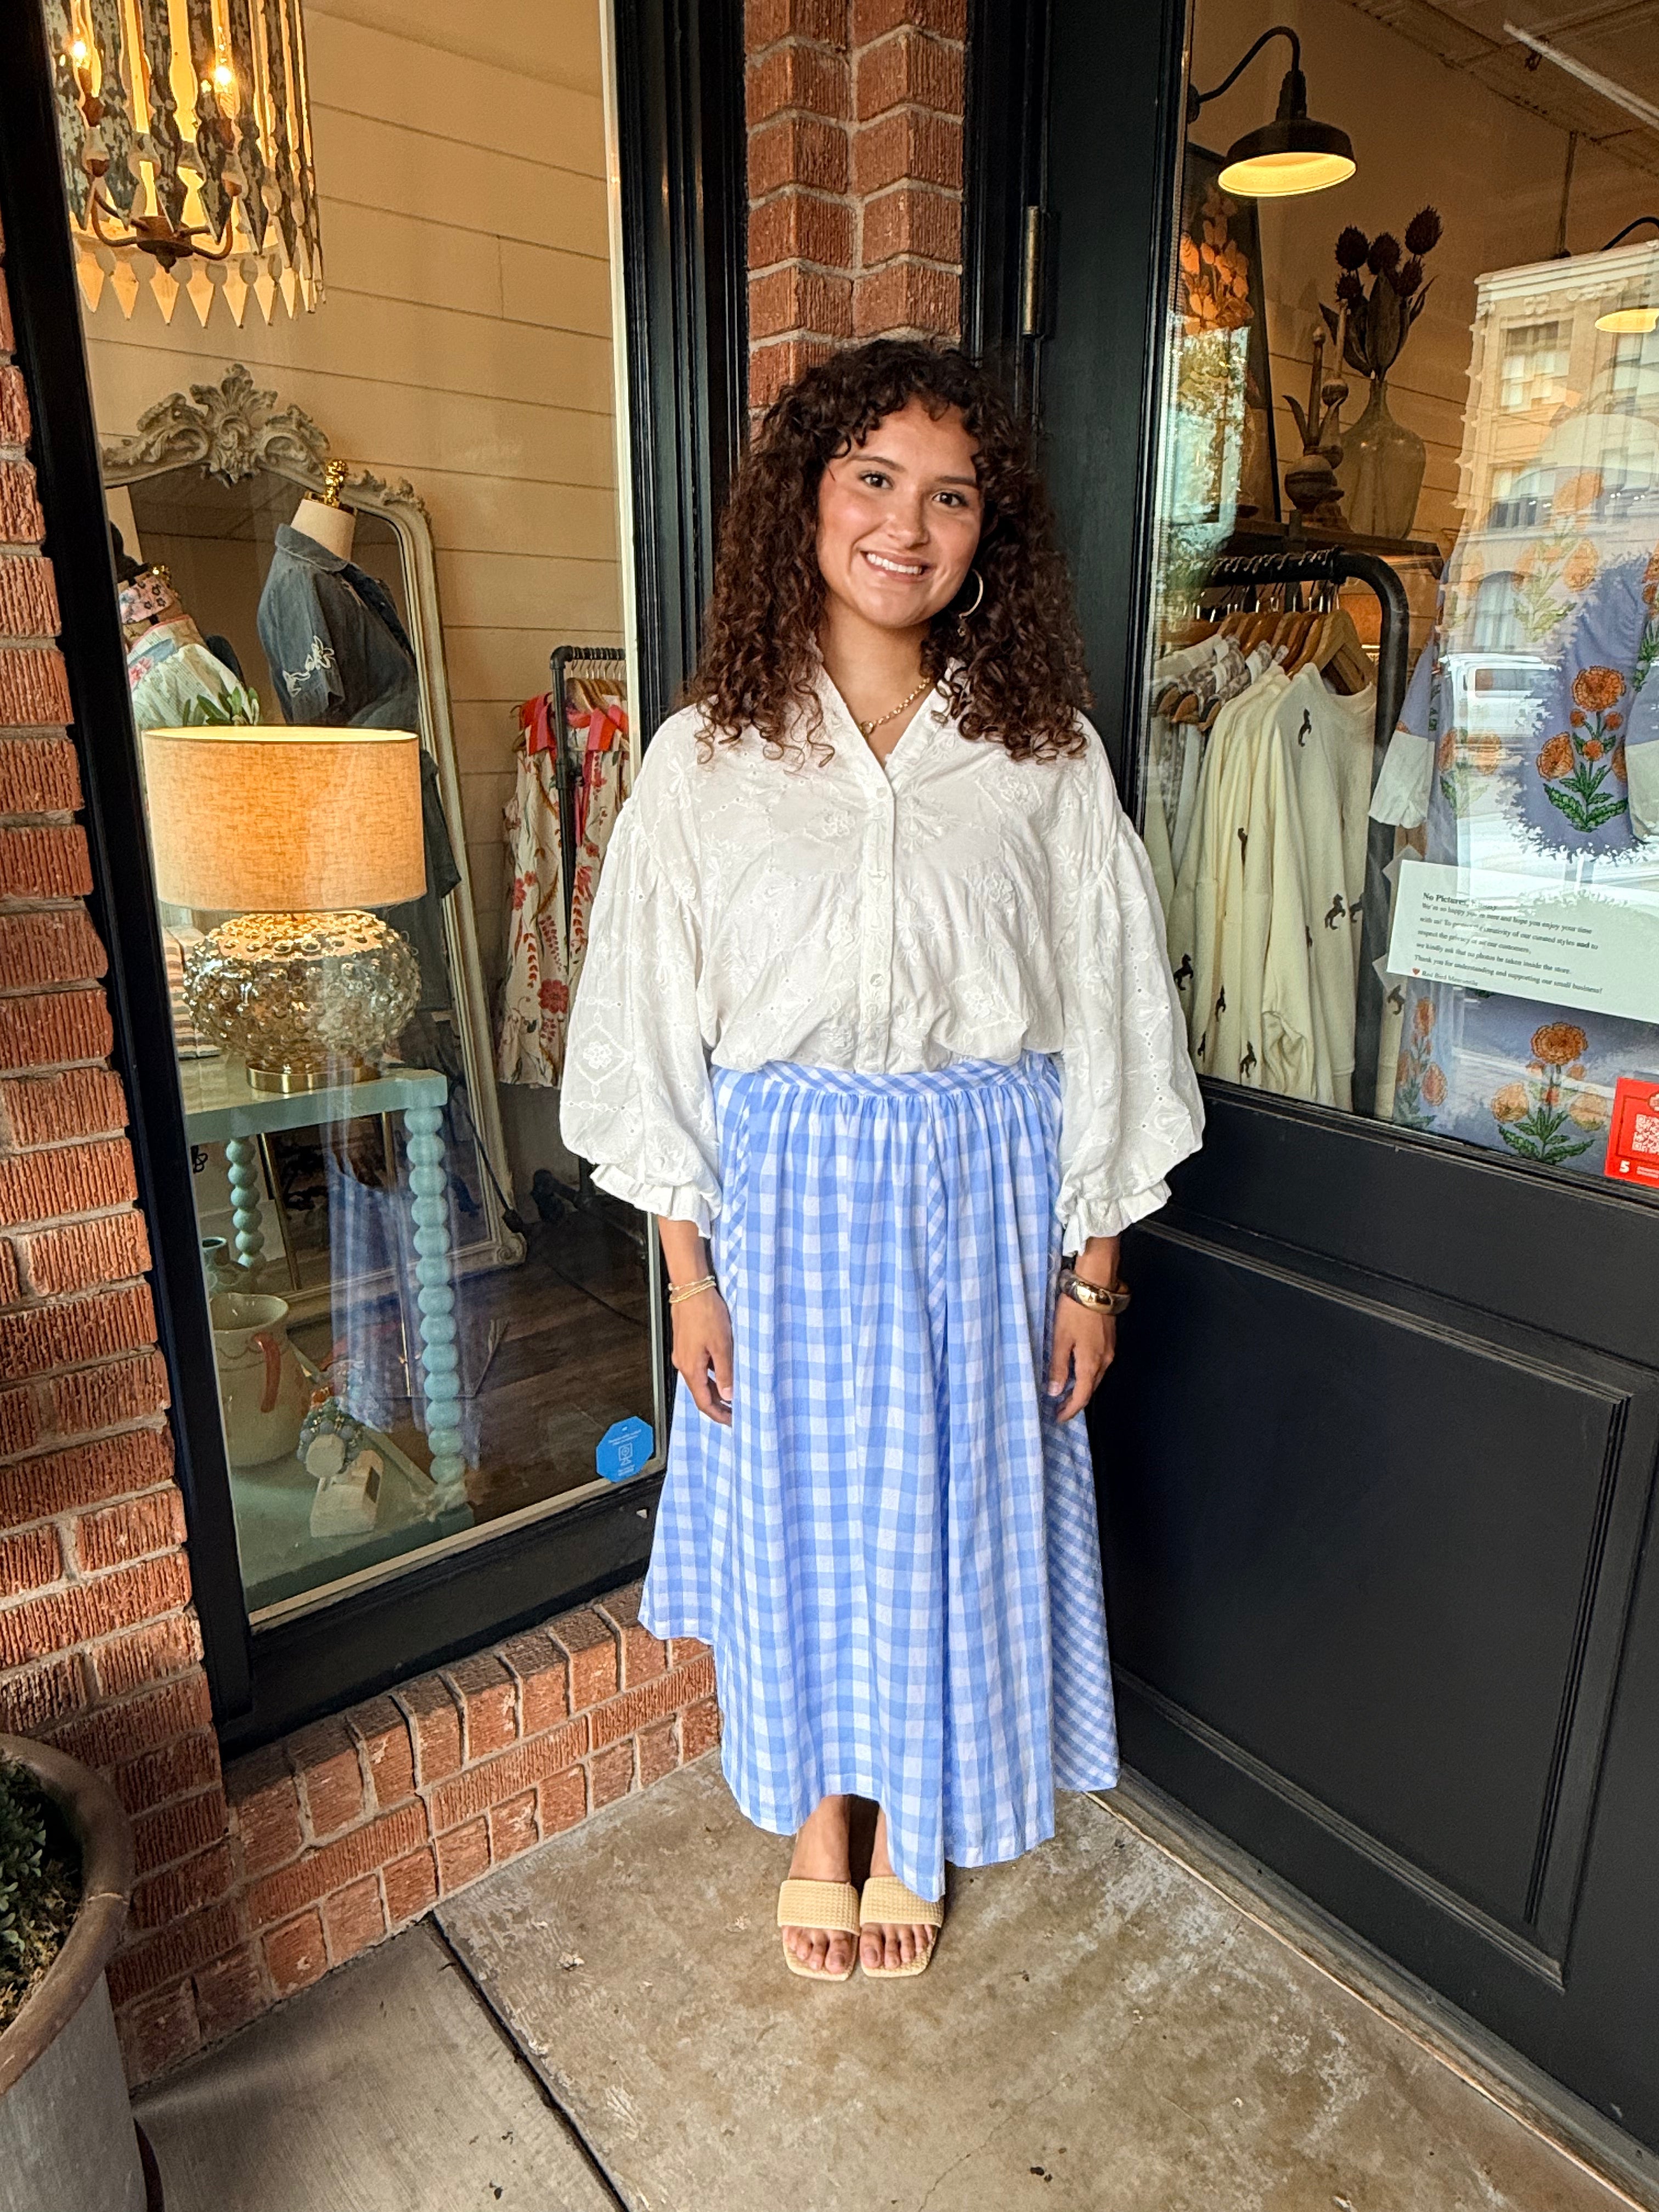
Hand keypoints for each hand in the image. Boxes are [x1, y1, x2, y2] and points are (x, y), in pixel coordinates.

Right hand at [672, 1286, 733, 1424]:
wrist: (691, 1288)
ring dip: (715, 1390)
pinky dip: (711, 1375)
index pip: (704, 1402)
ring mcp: (683, 1354)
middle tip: (734, 1412)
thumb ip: (725, 1372)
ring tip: (732, 1395)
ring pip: (700, 1380)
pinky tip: (723, 1372)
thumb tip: (728, 1395)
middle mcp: (684, 1364)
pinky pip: (699, 1367)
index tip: (732, 1421)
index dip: (718, 1414)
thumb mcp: (722, 1345)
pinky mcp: (686, 1344)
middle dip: (717, 1405)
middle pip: (700, 1394)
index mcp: (691, 1368)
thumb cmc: (705, 1313)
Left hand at [1047, 1297, 1114, 1422]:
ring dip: (1083, 1387)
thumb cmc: (1075, 1311)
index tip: (1059, 1417)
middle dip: (1076, 1401)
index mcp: (1091, 1363)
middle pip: (1091, 1388)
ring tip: (1067, 1392)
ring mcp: (1110, 1350)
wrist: (1096, 1287)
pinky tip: (1078, 1369)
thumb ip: (1059, 1367)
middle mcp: (1105, 1360)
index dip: (1071, 1409)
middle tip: (1060, 1407)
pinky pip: (1099, 1364)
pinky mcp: (1109, 1340)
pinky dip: (1088, 1373)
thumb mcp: (1060, 1339)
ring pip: (1096, 1376)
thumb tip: (1056, 1392)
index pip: (1083, 1396)